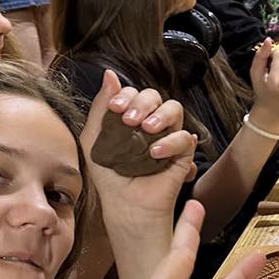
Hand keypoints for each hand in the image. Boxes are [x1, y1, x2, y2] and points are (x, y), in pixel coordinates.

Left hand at [81, 71, 196, 230]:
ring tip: (146, 130)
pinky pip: (184, 137)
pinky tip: (154, 153)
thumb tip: (109, 74)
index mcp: (130, 119)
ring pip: (174, 108)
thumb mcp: (94, 139)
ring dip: (159, 115)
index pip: (134, 93)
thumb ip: (100, 107)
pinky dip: (170, 142)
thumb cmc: (109, 176)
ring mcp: (167, 137)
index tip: (116, 108)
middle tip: (130, 121)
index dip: (127, 95)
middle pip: (155, 95)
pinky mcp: (182, 154)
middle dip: (142, 102)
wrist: (124, 205)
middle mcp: (150, 124)